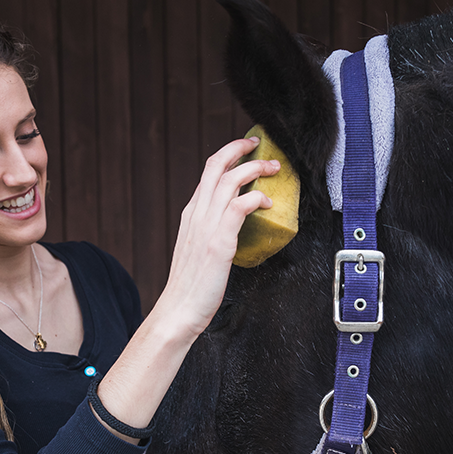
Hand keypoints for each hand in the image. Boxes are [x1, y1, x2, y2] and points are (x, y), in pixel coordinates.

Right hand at [156, 136, 279, 338]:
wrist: (179, 309)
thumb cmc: (192, 286)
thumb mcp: (197, 249)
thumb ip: (210, 231)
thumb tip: (231, 224)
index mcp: (191, 214)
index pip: (208, 173)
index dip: (227, 155)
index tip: (244, 149)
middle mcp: (197, 214)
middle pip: (216, 165)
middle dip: (239, 148)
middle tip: (258, 144)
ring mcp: (206, 226)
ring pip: (230, 180)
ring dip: (254, 168)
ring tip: (273, 168)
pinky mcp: (219, 241)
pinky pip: (239, 206)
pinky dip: (256, 197)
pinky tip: (267, 202)